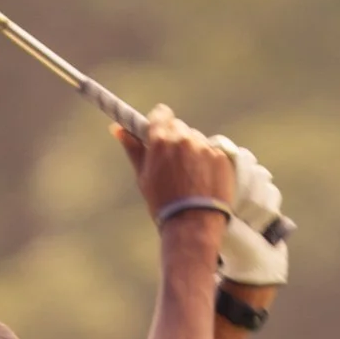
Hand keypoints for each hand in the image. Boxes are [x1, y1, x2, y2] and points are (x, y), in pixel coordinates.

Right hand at [123, 104, 235, 224]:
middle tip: (173, 161)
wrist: (193, 225)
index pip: (161, 113)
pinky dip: (208, 161)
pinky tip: (203, 180)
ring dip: (193, 150)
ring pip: (196, 139)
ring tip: (190, 176)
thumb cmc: (163, 204)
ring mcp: (204, 147)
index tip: (159, 130)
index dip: (160, 121)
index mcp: (161, 141)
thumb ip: (133, 149)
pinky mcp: (221, 157)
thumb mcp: (143, 177)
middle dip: (175, 138)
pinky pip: (212, 151)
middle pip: (179, 127)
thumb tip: (118, 128)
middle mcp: (183, 139)